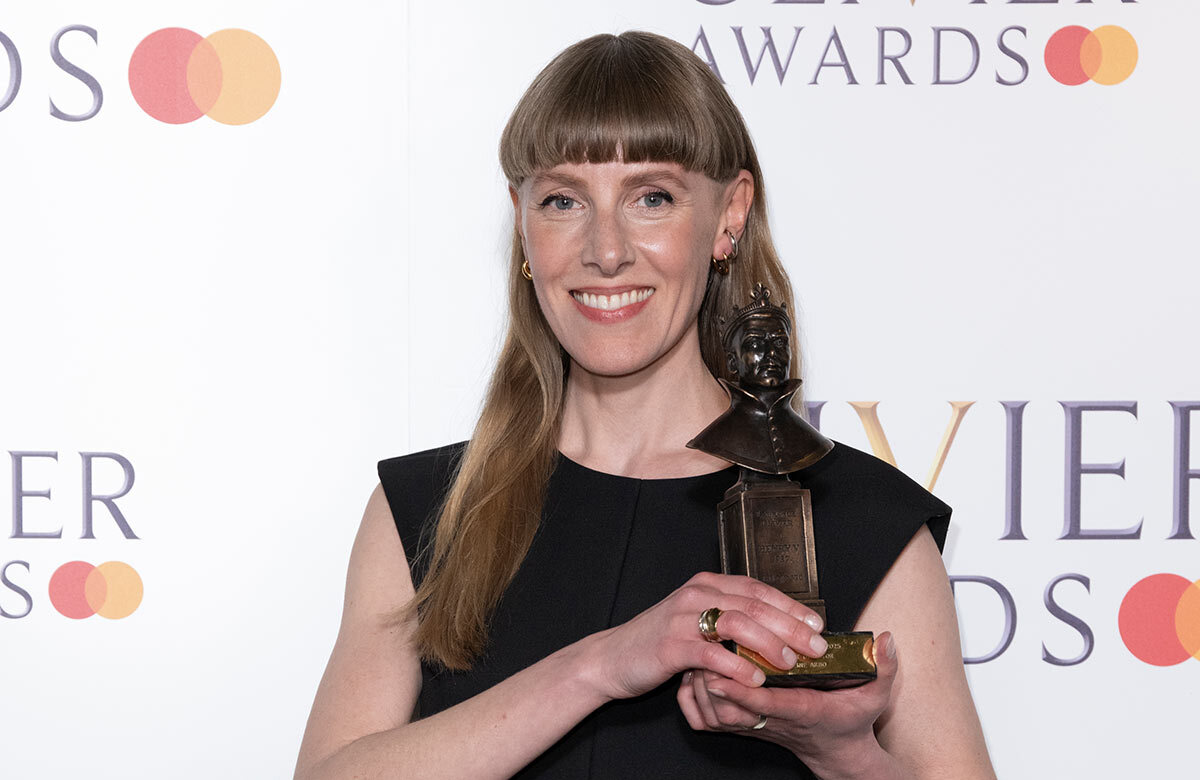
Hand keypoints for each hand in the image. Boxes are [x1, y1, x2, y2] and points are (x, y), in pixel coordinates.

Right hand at [584, 571, 825, 702]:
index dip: (790, 606)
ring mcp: (682, 618)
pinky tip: (755, 680)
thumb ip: (728, 618)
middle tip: (815, 646)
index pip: (757, 589)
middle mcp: (696, 594)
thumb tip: (776, 631)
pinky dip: (737, 666)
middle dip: (790, 626)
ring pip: (736, 623)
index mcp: (706, 584)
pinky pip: (711, 654)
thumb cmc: (661, 642)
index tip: (817, 623)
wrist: (613, 658)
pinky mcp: (671, 645)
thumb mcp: (696, 621)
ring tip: (791, 662)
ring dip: (769, 643)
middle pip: (753, 605)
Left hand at [676, 632, 898, 768]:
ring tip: (694, 660)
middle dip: (714, 686)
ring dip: (703, 691)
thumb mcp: (876, 696)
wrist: (837, 752)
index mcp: (804, 710)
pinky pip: (714, 721)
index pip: (770, 703)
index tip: (726, 675)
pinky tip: (695, 677)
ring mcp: (760, 725)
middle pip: (734, 712)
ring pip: (719, 717)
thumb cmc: (851, 721)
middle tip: (699, 656)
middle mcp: (776, 720)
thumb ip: (884, 668)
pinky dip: (700, 702)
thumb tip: (886, 640)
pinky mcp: (749, 726)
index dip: (745, 692)